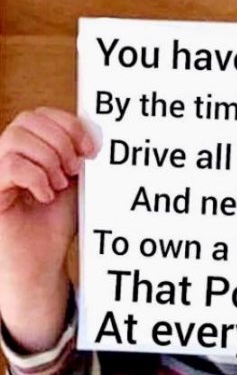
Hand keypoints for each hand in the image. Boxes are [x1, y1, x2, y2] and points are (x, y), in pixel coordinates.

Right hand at [0, 107, 96, 288]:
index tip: (90, 150)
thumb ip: (77, 152)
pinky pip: (10, 165)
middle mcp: (7, 154)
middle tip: (73, 169)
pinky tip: (45, 195)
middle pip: (28, 119)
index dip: (69, 124)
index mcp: (28, 146)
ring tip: (58, 184)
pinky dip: (35, 177)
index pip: (42, 113)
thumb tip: (90, 129)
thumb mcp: (75, 178)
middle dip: (60, 141)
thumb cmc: (55, 221)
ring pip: (16, 138)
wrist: (42, 260)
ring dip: (48, 160)